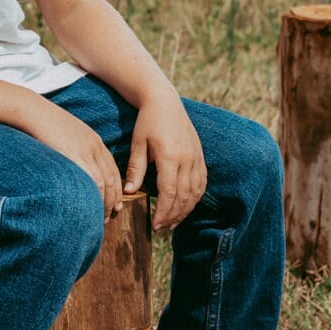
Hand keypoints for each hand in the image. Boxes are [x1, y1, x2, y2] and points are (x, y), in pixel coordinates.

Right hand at [26, 100, 122, 220]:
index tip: (117, 203)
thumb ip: (75, 148)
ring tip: (101, 218)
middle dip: (114, 199)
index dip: (117, 189)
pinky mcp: (74, 156)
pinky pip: (90, 181)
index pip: (112, 170)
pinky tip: (89, 207)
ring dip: (104, 203)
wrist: (34, 111)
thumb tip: (73, 164)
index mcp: (95, 141)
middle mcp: (94, 147)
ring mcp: (85, 152)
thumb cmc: (45, 123)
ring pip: (102, 183)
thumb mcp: (67, 134)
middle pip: (111, 179)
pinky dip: (94, 197)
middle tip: (111, 215)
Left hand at [123, 94, 206, 229]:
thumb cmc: (147, 121)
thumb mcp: (138, 143)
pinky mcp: (200, 156)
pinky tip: (186, 206)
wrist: (165, 101)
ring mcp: (196, 157)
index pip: (169, 192)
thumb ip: (136, 168)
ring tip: (172, 222)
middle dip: (173, 216)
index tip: (155, 225)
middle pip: (184, 196)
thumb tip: (129, 192)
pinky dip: (195, 198)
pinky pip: (201, 183)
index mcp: (170, 156)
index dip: (163, 212)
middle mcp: (187, 159)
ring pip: (195, 192)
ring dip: (185, 210)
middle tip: (162, 228)